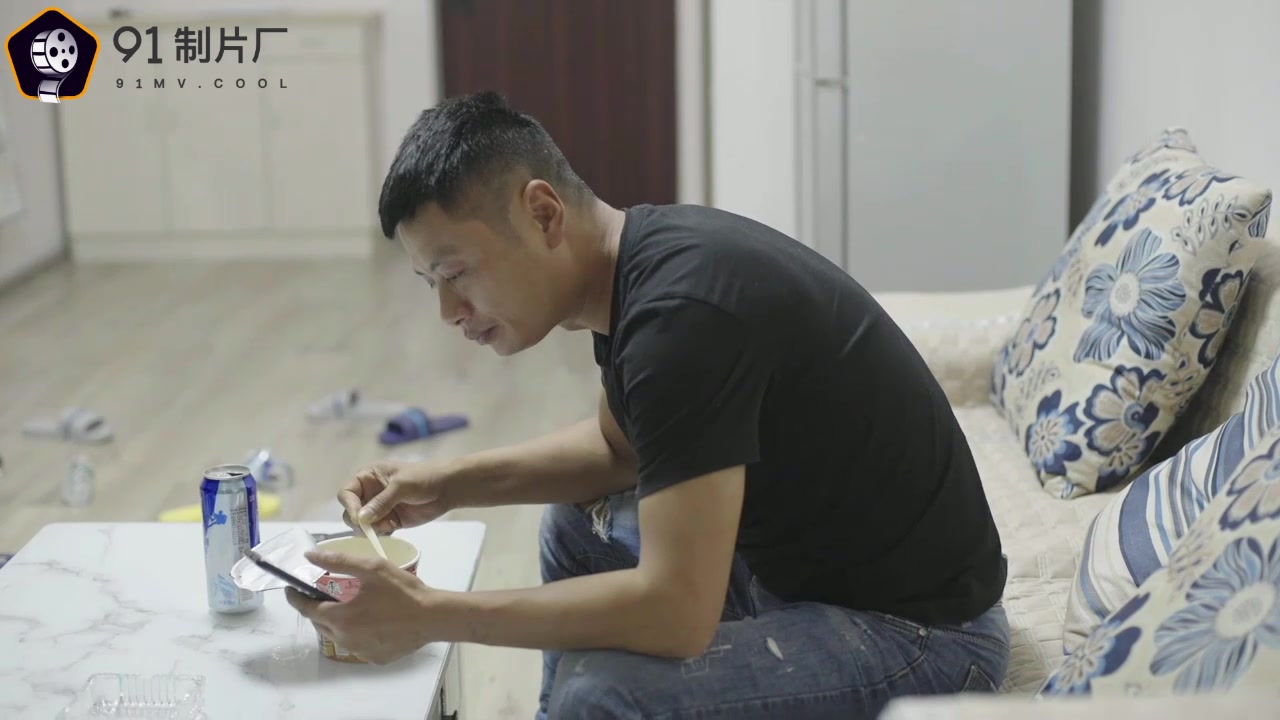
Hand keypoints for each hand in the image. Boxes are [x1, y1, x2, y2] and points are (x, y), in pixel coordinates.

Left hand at [285, 550, 439, 664]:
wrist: (432, 617)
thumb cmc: (402, 591)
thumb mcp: (372, 568)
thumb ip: (339, 561)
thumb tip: (310, 556)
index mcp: (340, 617)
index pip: (306, 609)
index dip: (295, 598)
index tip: (291, 589)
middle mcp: (345, 638)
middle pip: (320, 623)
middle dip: (317, 608)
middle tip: (325, 594)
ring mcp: (359, 652)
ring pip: (337, 636)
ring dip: (336, 622)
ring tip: (350, 607)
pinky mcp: (373, 659)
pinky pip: (356, 645)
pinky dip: (356, 633)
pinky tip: (371, 622)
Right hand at [338, 461, 453, 533]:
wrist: (447, 488)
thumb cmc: (423, 478)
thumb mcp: (401, 486)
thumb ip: (381, 502)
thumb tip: (361, 518)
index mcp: (368, 477)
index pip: (347, 493)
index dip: (349, 506)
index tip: (359, 518)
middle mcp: (370, 494)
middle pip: (351, 512)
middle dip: (359, 522)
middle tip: (372, 528)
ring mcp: (379, 509)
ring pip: (362, 525)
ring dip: (371, 529)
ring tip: (387, 526)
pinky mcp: (390, 521)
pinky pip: (377, 532)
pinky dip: (381, 533)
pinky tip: (393, 528)